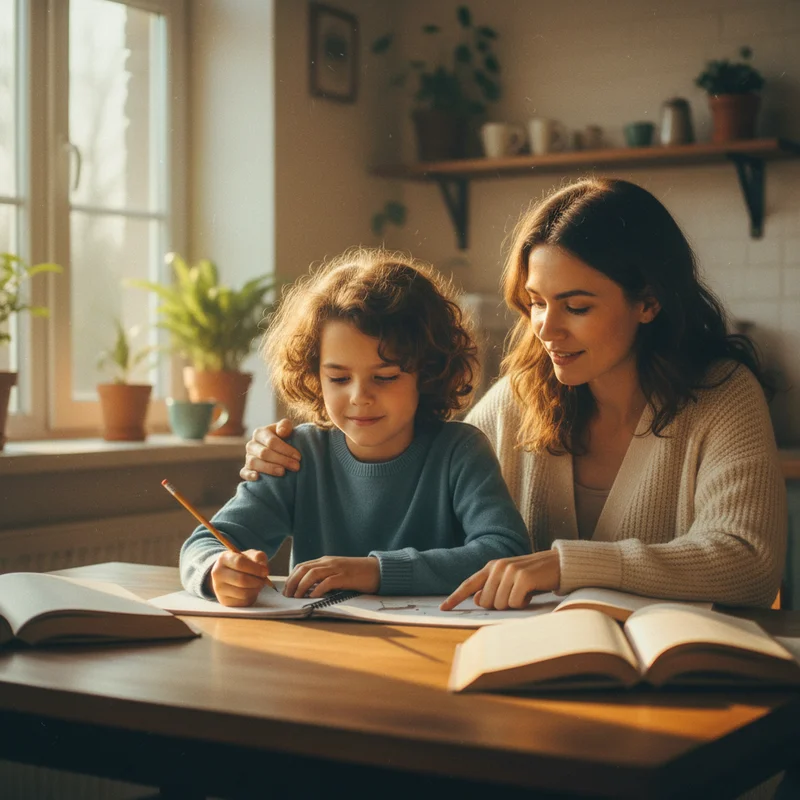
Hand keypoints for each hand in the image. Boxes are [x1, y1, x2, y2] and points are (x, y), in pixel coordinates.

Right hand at [210, 549, 271, 606]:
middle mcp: (217, 573)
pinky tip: (251, 590)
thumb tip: (263, 568)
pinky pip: (243, 602)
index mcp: (224, 558)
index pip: (239, 562)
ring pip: (243, 593)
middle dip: (257, 581)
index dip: (255, 568)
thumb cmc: (244, 563)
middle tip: (263, 580)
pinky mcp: (224, 601)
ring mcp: (219, 588)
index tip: (265, 571)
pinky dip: (251, 597)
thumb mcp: (251, 555)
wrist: (230, 574)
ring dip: (256, 589)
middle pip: (242, 580)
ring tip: (258, 584)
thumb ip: (259, 557)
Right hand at [240, 419, 299, 480]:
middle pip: (264, 453)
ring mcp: (247, 457)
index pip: (271, 441)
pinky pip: (243, 473)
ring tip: (283, 472)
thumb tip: (281, 431)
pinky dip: (249, 475)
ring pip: (254, 463)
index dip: (285, 449)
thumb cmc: (284, 438)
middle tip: (296, 467)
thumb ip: (285, 426)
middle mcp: (251, 445)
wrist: (278, 450)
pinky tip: (258, 477)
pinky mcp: (245, 469)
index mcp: (259, 433)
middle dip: (282, 460)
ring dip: (269, 468)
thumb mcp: (286, 429)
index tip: (298, 457)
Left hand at [284, 556, 380, 598]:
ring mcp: (337, 568)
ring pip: (312, 574)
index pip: (302, 566)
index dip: (291, 577)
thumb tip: (308, 590)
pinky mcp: (345, 577)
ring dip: (301, 586)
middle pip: (304, 569)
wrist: (378, 570)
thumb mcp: (338, 572)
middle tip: (287, 595)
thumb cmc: (358, 574)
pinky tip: (312, 597)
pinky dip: (318, 589)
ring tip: (296, 597)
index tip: (286, 590)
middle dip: (292, 582)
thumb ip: (325, 577)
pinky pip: (327, 582)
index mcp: (326, 561)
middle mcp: (329, 562)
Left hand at [440, 551, 560, 610]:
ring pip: (499, 604)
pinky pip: (514, 603)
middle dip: (498, 605)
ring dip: (512, 604)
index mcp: (491, 567)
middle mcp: (498, 567)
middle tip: (513, 596)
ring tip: (523, 593)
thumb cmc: (532, 575)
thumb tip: (477, 599)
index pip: (468, 584)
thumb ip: (491, 588)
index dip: (455, 597)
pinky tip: (530, 594)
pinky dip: (522, 604)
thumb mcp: (509, 580)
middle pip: (485, 602)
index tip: (443, 608)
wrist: (557, 563)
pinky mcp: (523, 578)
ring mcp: (510, 571)